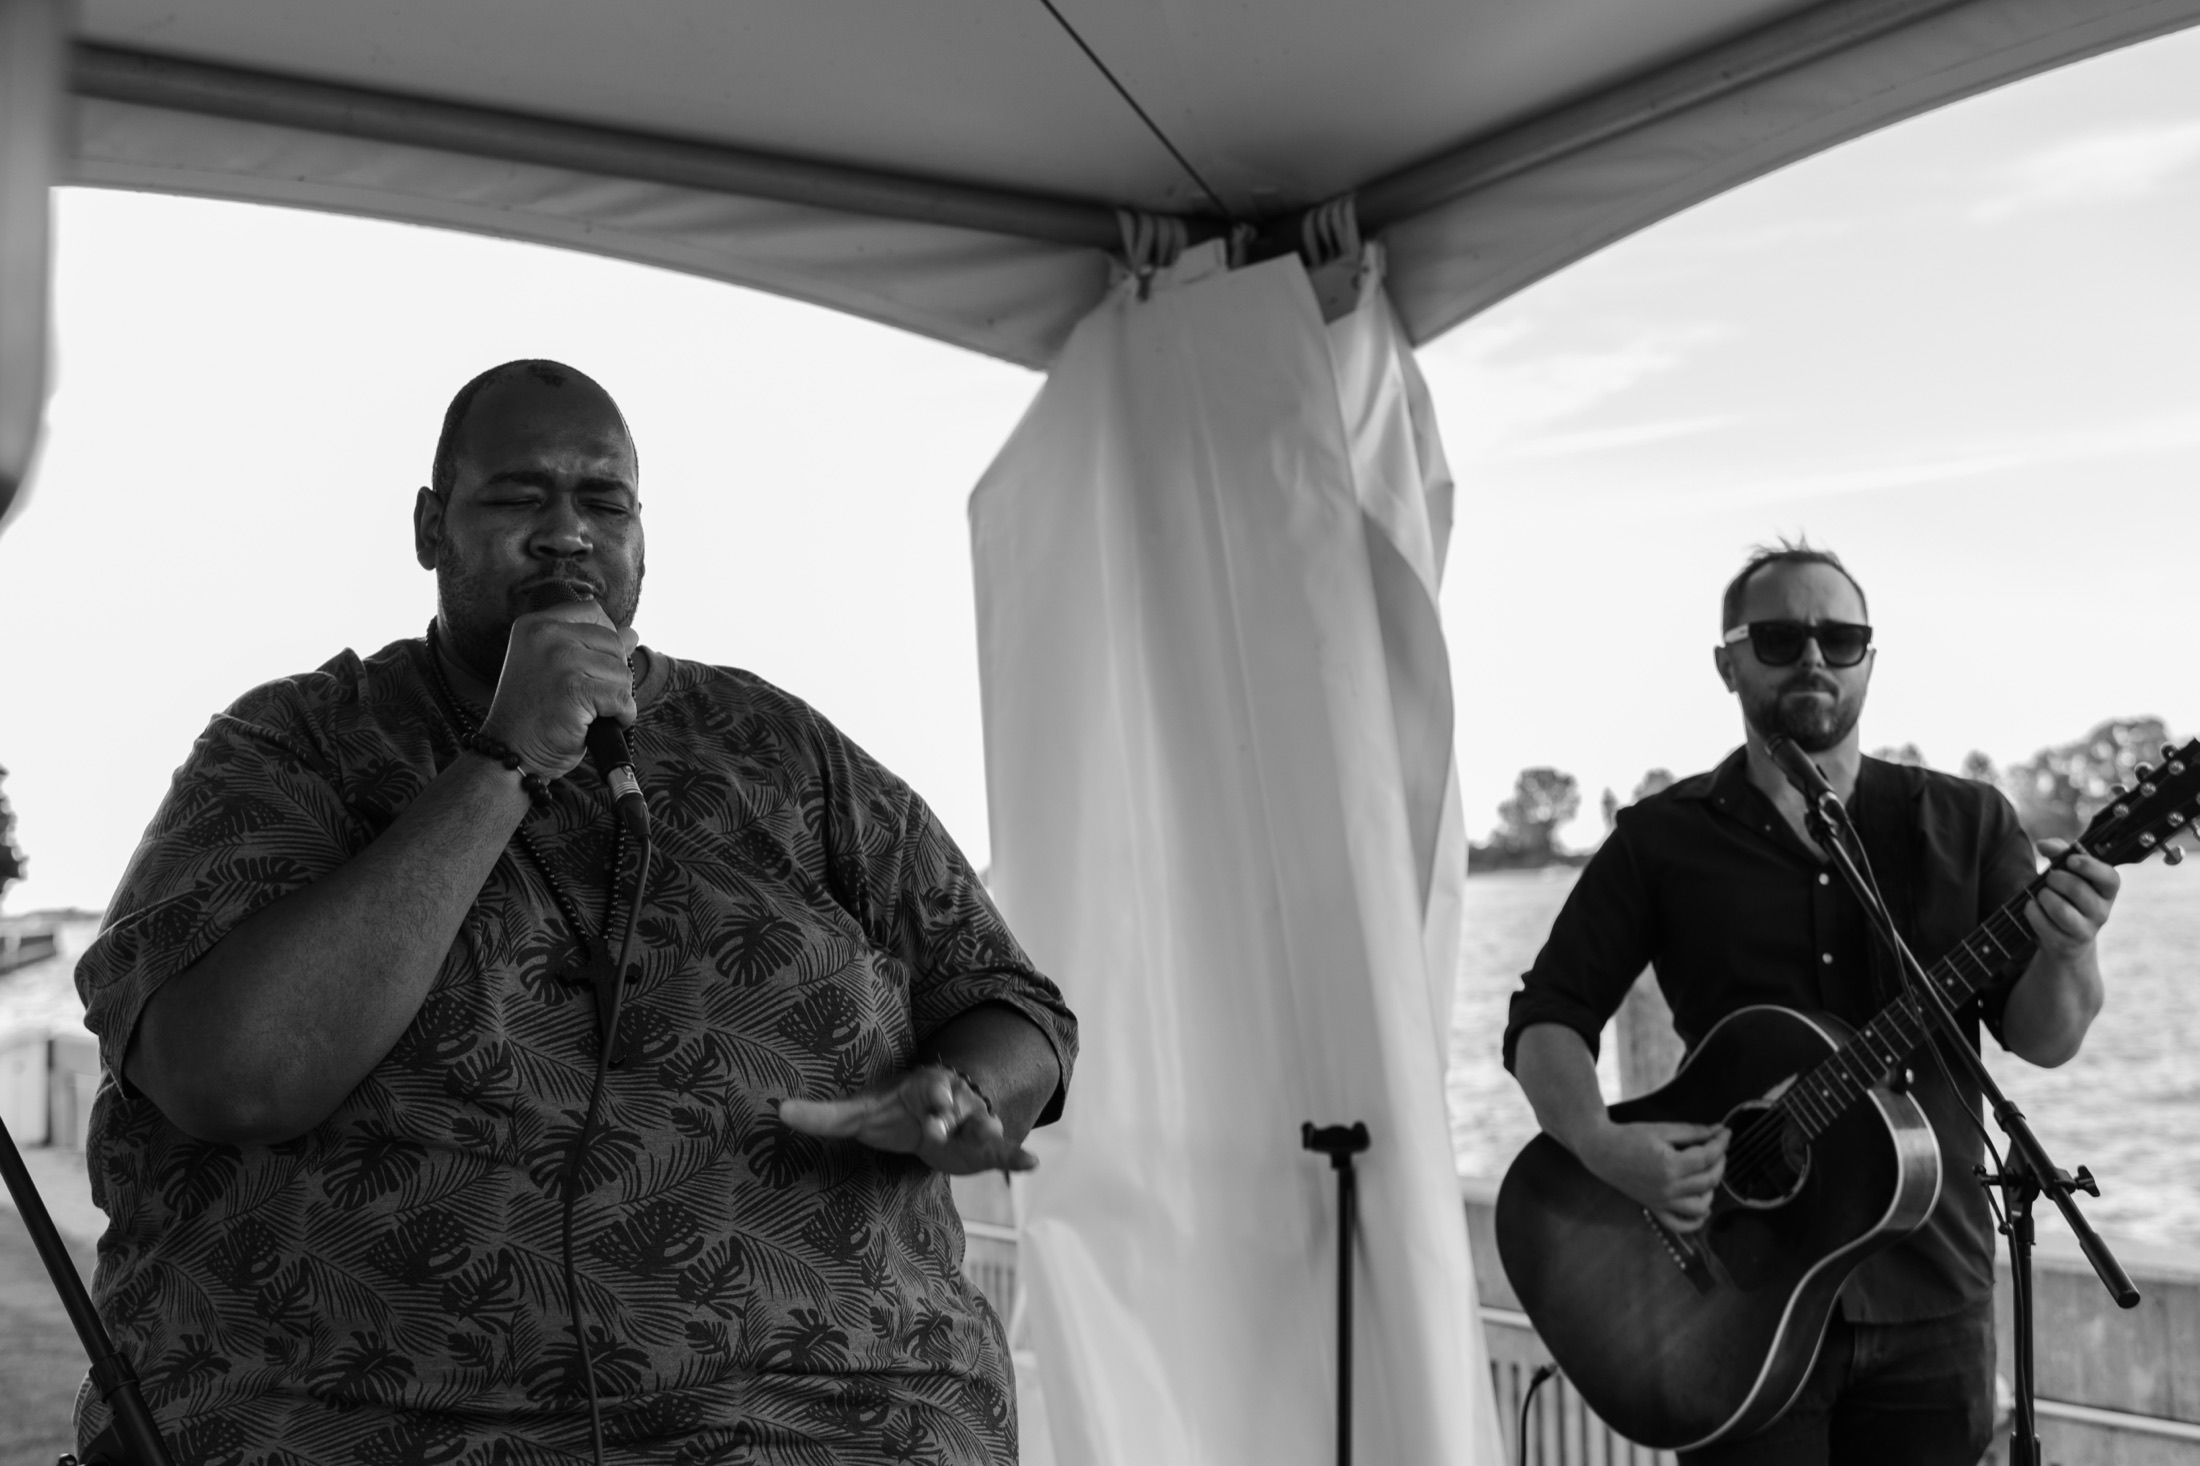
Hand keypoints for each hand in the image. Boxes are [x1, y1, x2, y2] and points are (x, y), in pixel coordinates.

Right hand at [478, 599, 639, 778]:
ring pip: (622, 672)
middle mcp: (545, 636)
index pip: (594, 612)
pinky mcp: (574, 690)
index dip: (605, 642)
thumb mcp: (557, 669)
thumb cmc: (534, 714)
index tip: (590, 669)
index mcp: (536, 625)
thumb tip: (632, 632)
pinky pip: (622, 698)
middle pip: (614, 643)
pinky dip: (621, 717)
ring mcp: (560, 661)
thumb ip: (591, 646)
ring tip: (585, 712)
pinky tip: (595, 725)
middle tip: (584, 699)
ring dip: (615, 698)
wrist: (510, 753)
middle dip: (611, 675)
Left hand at [779, 1066, 1039, 1175]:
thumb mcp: (860, 1114)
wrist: (934, 1118)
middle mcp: (951, 1101)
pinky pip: (1005, 1151)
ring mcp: (970, 1124)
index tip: (935, 1102)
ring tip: (996, 1135)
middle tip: (948, 1122)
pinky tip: (1033, 1164)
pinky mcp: (984, 1149)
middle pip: (957, 1103)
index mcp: (921, 1089)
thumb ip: (823, 1116)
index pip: (929, 1088)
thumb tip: (777, 1110)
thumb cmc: (892, 1113)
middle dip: (953, 1112)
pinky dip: (1019, 1156)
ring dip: (988, 1128)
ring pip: (982, 1123)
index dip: (932, 1095)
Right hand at [1578, 1120, 1728, 1232]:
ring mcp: (1662, 1201)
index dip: (1720, 1143)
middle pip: (1708, 1180)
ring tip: (1709, 1172)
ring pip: (1701, 1205)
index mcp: (1670, 1165)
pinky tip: (1704, 1208)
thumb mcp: (1662, 1129)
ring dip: (1712, 1189)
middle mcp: (1669, 1188)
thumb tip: (1718, 1130)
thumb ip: (1692, 1131)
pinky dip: (1696, 1221)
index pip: (1707, 1157)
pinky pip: (1680, 1224)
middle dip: (1720, 1161)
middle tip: (1718, 1147)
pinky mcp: (1656, 1207)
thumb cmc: (1630, 1137)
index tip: (1725, 1133)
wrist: (1602, 1152)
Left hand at [2025, 840, 2118, 956]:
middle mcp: (2102, 912)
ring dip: (2043, 896)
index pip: (2110, 878)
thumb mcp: (2067, 872)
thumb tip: (2044, 844)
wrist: (2065, 937)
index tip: (2070, 860)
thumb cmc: (2066, 895)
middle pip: (2077, 889)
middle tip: (2049, 877)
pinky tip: (2033, 907)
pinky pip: (2043, 923)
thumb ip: (2059, 853)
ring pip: (2060, 909)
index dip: (2090, 867)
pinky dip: (2032, 911)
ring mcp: (2085, 930)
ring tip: (2042, 894)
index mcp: (2107, 891)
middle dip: (2055, 878)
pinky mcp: (2065, 943)